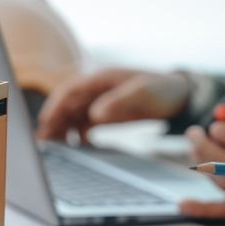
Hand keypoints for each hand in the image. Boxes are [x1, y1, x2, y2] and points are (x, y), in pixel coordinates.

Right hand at [36, 67, 189, 141]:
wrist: (180, 97)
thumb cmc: (161, 90)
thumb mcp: (142, 94)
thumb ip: (119, 102)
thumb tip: (95, 113)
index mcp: (100, 79)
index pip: (69, 91)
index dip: (54, 106)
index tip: (46, 122)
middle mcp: (95, 89)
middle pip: (66, 104)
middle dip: (53, 121)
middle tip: (44, 141)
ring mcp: (99, 101)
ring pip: (72, 114)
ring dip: (61, 128)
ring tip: (55, 146)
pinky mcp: (105, 113)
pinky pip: (84, 123)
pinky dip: (77, 134)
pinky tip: (78, 146)